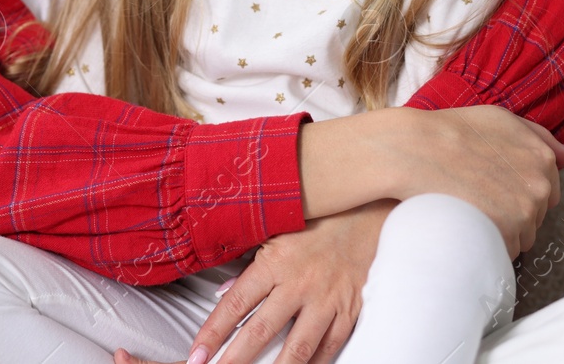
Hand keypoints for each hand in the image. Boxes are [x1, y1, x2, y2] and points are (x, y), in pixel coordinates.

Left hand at [168, 199, 395, 363]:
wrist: (367, 213)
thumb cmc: (316, 222)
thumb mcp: (276, 233)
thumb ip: (249, 264)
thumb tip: (223, 293)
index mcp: (275, 263)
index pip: (236, 304)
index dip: (213, 332)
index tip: (196, 354)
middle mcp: (299, 284)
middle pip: (260, 331)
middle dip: (234, 359)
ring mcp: (326, 300)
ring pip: (298, 346)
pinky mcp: (349, 310)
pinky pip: (330, 346)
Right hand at [385, 105, 563, 256]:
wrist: (414, 150)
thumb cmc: (452, 132)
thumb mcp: (501, 119)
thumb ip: (542, 138)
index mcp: (543, 157)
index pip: (547, 193)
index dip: (517, 191)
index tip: (491, 185)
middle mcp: (541, 184)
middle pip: (536, 217)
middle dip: (511, 212)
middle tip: (477, 195)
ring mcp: (525, 211)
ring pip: (522, 237)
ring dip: (501, 231)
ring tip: (470, 209)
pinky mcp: (506, 233)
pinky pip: (506, 251)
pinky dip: (488, 243)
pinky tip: (468, 224)